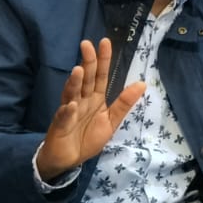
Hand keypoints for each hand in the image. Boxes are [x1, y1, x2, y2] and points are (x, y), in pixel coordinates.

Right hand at [36, 39, 144, 179]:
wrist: (68, 160)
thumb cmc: (87, 138)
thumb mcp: (111, 121)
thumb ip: (124, 104)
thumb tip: (142, 84)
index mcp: (95, 99)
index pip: (101, 76)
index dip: (103, 60)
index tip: (104, 42)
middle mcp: (81, 100)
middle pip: (86, 79)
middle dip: (87, 62)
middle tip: (86, 45)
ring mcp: (68, 111)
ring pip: (72, 94)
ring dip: (75, 82)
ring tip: (79, 70)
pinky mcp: (60, 126)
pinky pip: (64, 118)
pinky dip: (67, 112)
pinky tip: (71, 105)